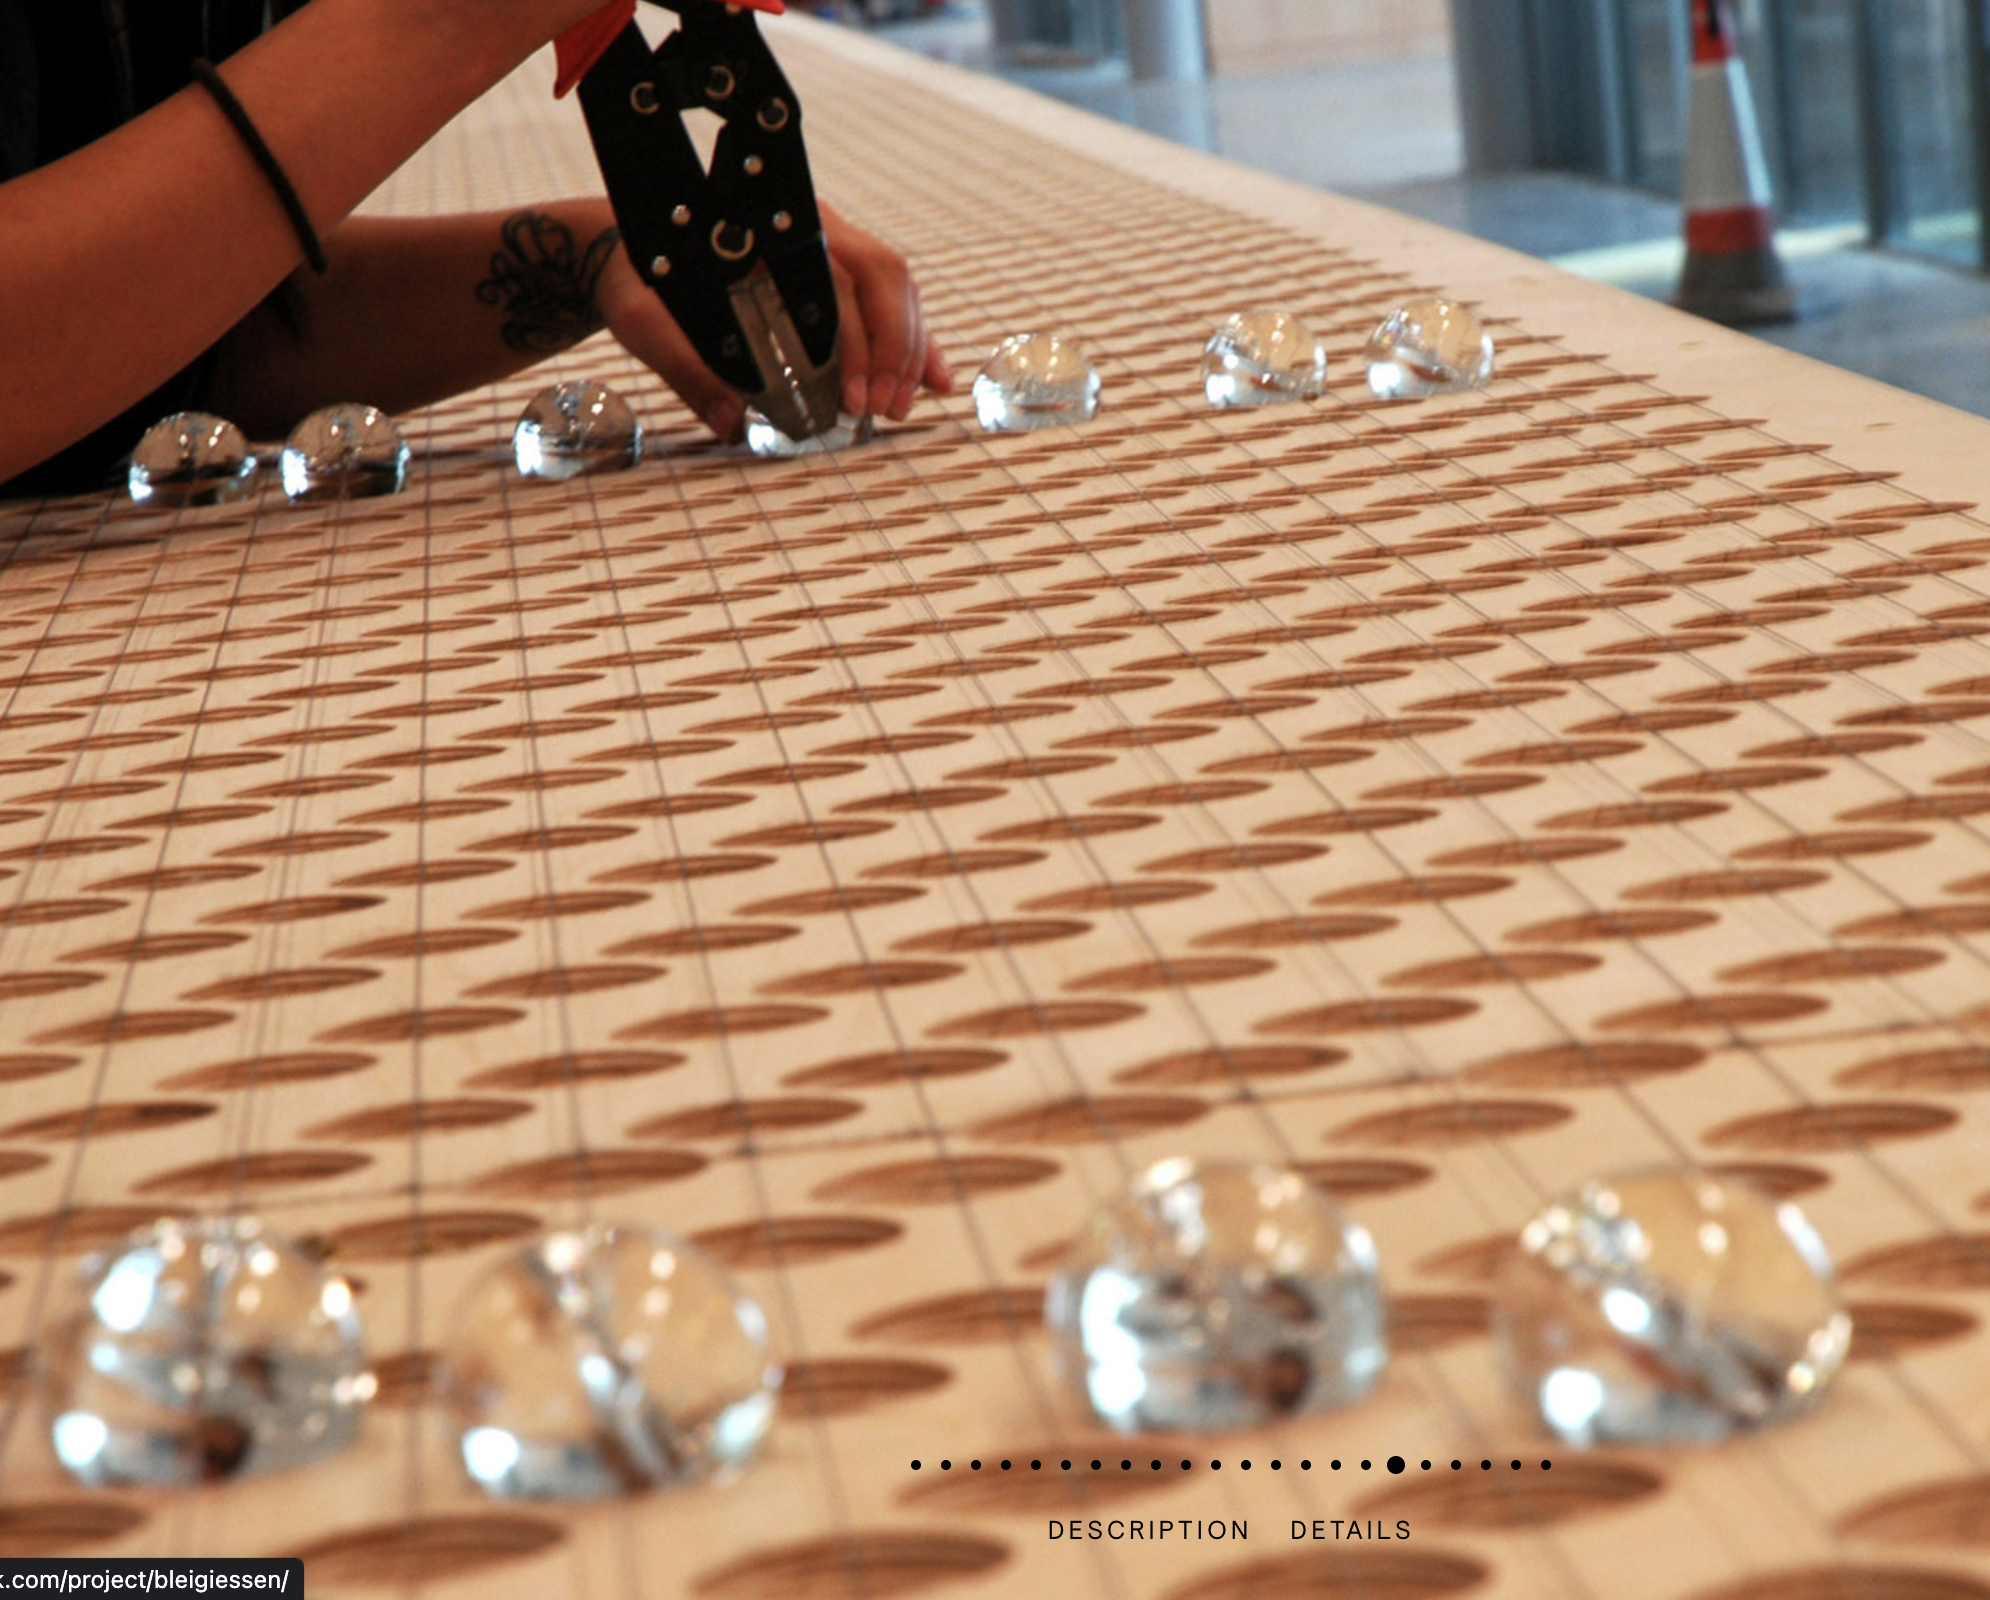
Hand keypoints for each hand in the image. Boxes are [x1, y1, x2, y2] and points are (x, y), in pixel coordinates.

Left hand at [598, 200, 952, 439]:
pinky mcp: (833, 270)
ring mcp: (828, 245)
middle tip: (884, 409)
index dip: (860, 341)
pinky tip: (934, 380)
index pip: (841, 277)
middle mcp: (809, 228)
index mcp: (768, 229)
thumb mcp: (646, 323)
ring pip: (897, 289)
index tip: (853, 397)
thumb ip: (687, 370)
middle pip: (885, 279)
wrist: (624, 249)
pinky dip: (915, 342)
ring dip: (910, 350)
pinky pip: (891, 301)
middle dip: (896, 349)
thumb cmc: (638, 280)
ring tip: (901, 407)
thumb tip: (732, 423)